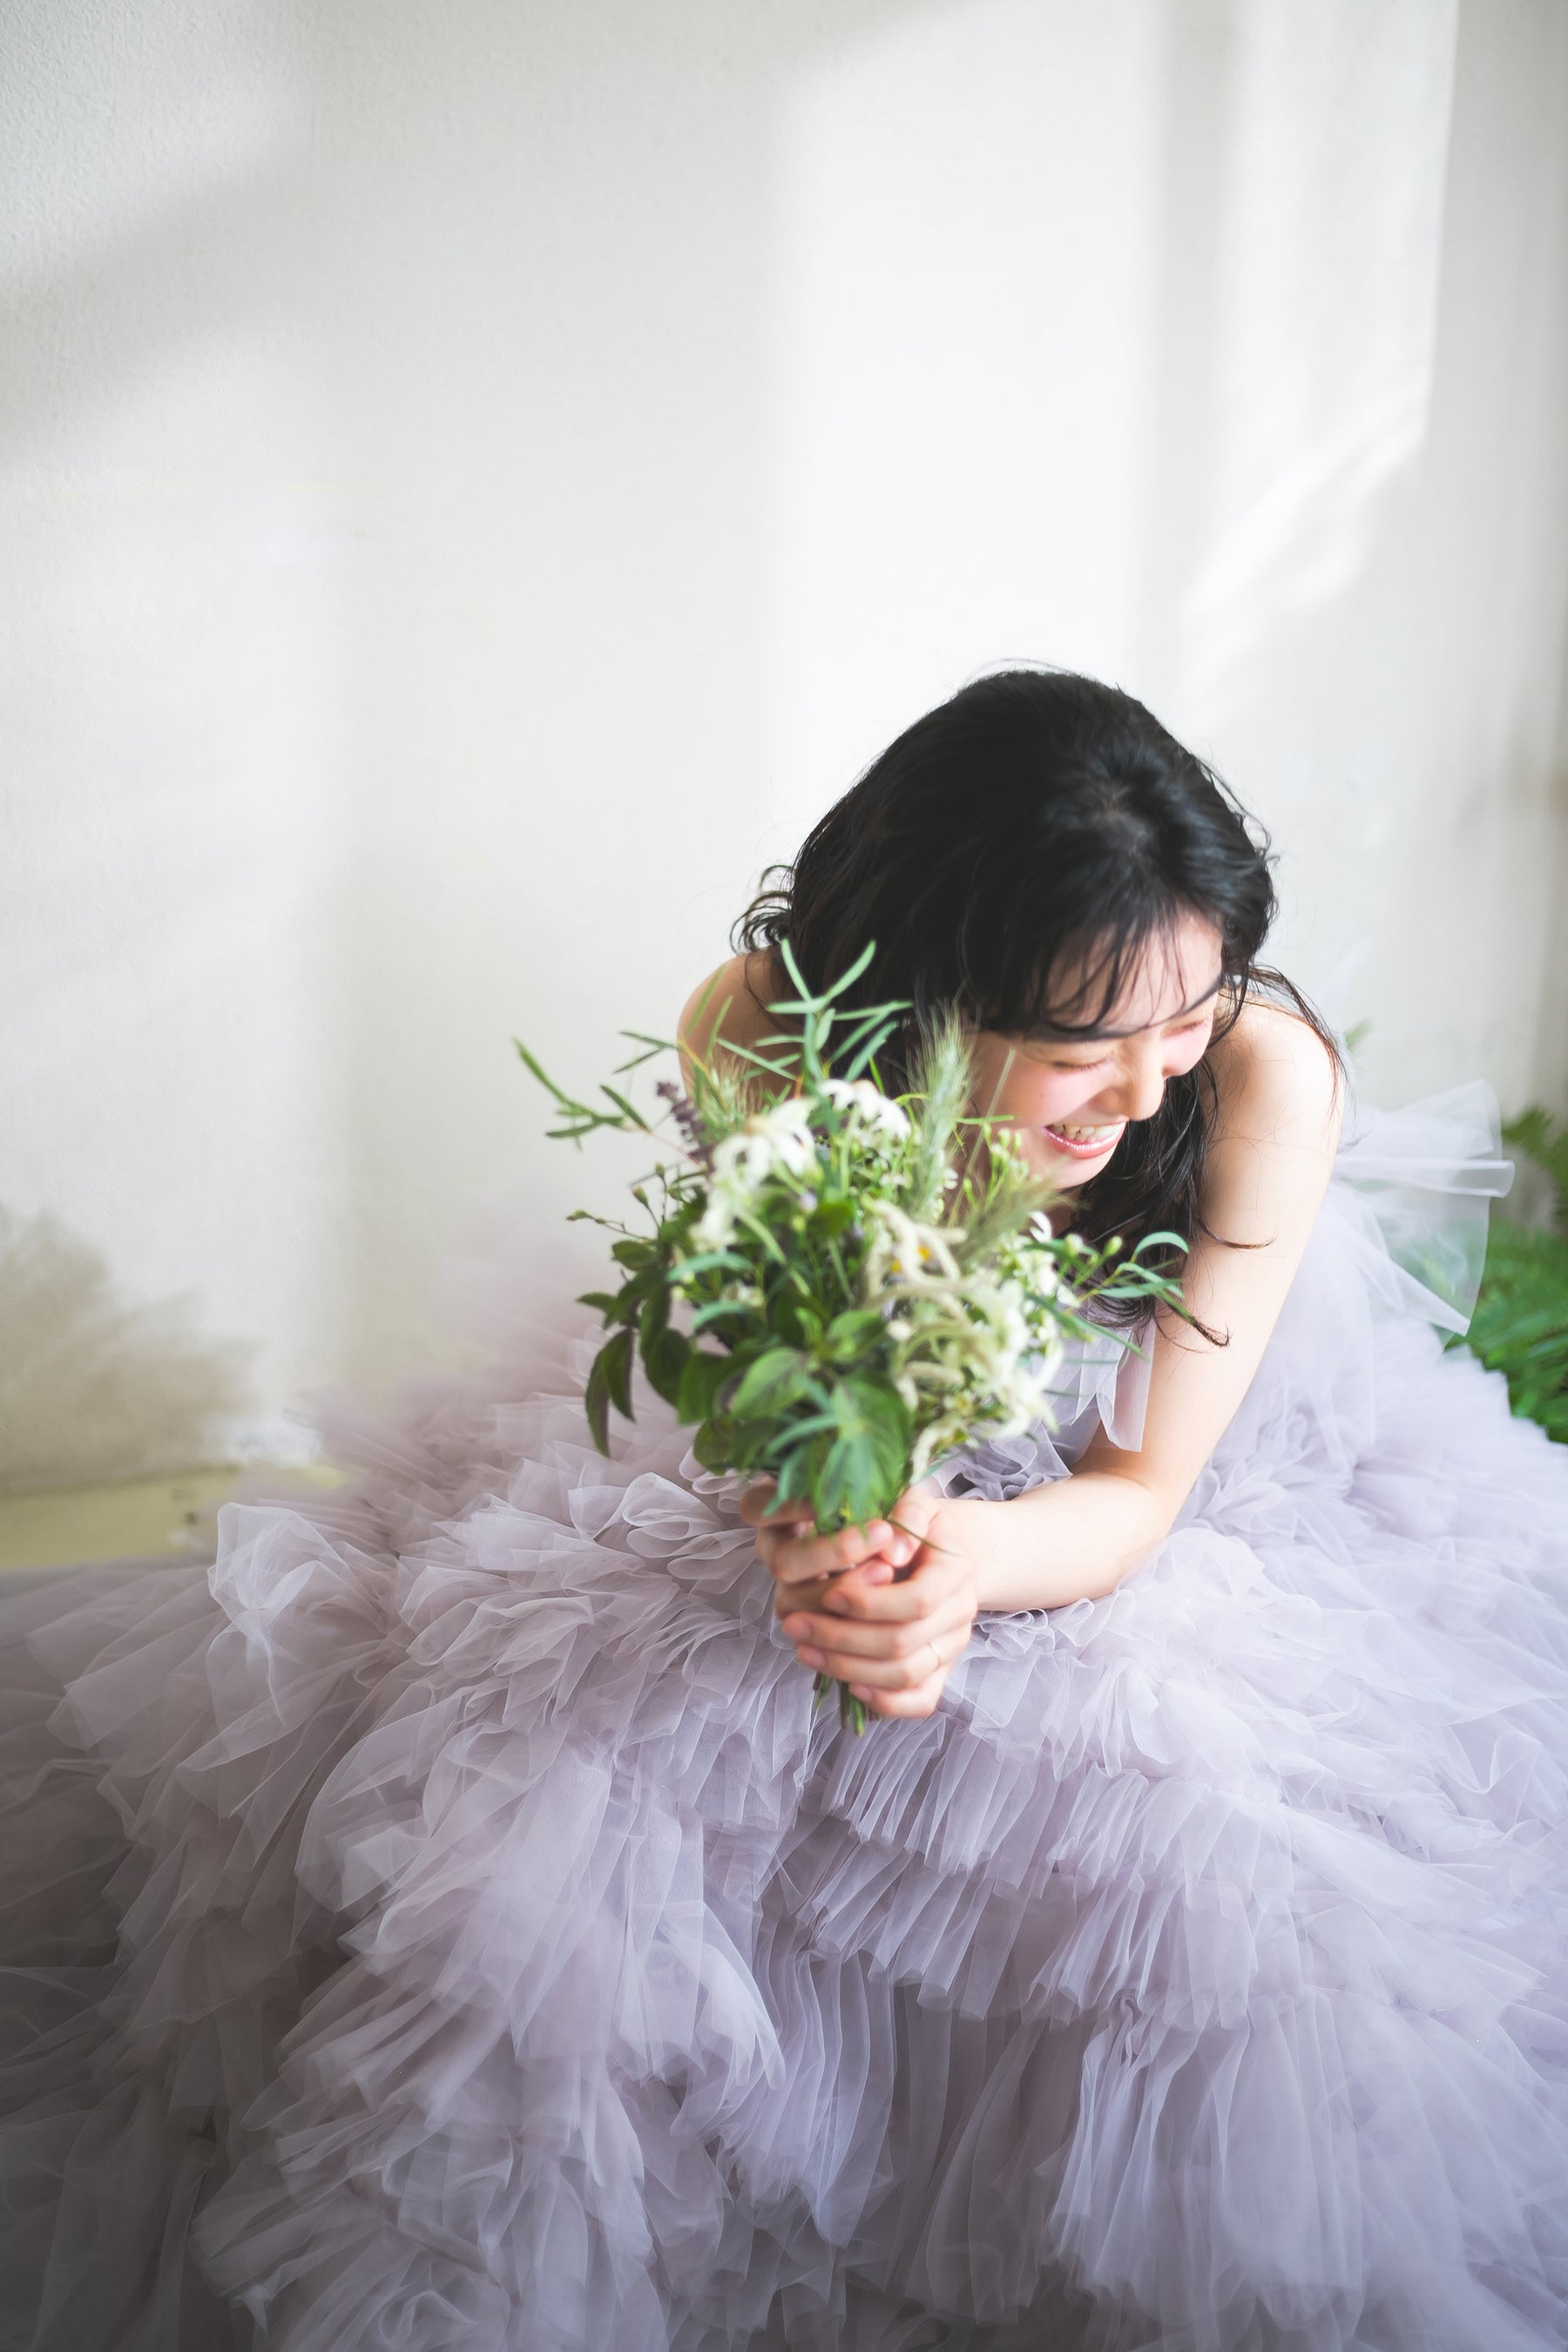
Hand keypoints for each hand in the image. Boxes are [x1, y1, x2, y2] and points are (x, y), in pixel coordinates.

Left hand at [739, 1482, 984, 1719]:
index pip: (917, 1602)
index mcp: (956, 1569)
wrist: (948, 1551)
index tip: (828, 1593)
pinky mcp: (940, 1670)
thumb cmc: (916, 1523)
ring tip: (803, 1648)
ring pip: (904, 1675)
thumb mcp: (911, 1501)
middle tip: (794, 1624)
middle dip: (841, 1638)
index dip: (868, 1604)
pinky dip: (884, 1700)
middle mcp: (960, 1612)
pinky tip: (847, 1683)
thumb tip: (892, 1549)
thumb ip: (905, 1514)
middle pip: (902, 1644)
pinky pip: (920, 1700)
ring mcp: (952, 1645)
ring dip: (848, 1667)